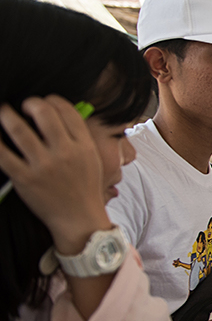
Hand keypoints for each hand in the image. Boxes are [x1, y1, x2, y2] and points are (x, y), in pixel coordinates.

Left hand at [0, 96, 110, 253]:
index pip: (67, 110)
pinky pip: (2, 154)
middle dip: (30, 103)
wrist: (80, 221)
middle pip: (44, 113)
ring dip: (6, 115)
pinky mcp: (25, 179)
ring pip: (18, 129)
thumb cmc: (85, 190)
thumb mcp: (93, 160)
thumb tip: (60, 114)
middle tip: (23, 107)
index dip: (52, 100)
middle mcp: (65, 154)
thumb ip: (80, 137)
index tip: (44, 103)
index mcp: (83, 147)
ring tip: (3, 112)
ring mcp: (44, 166)